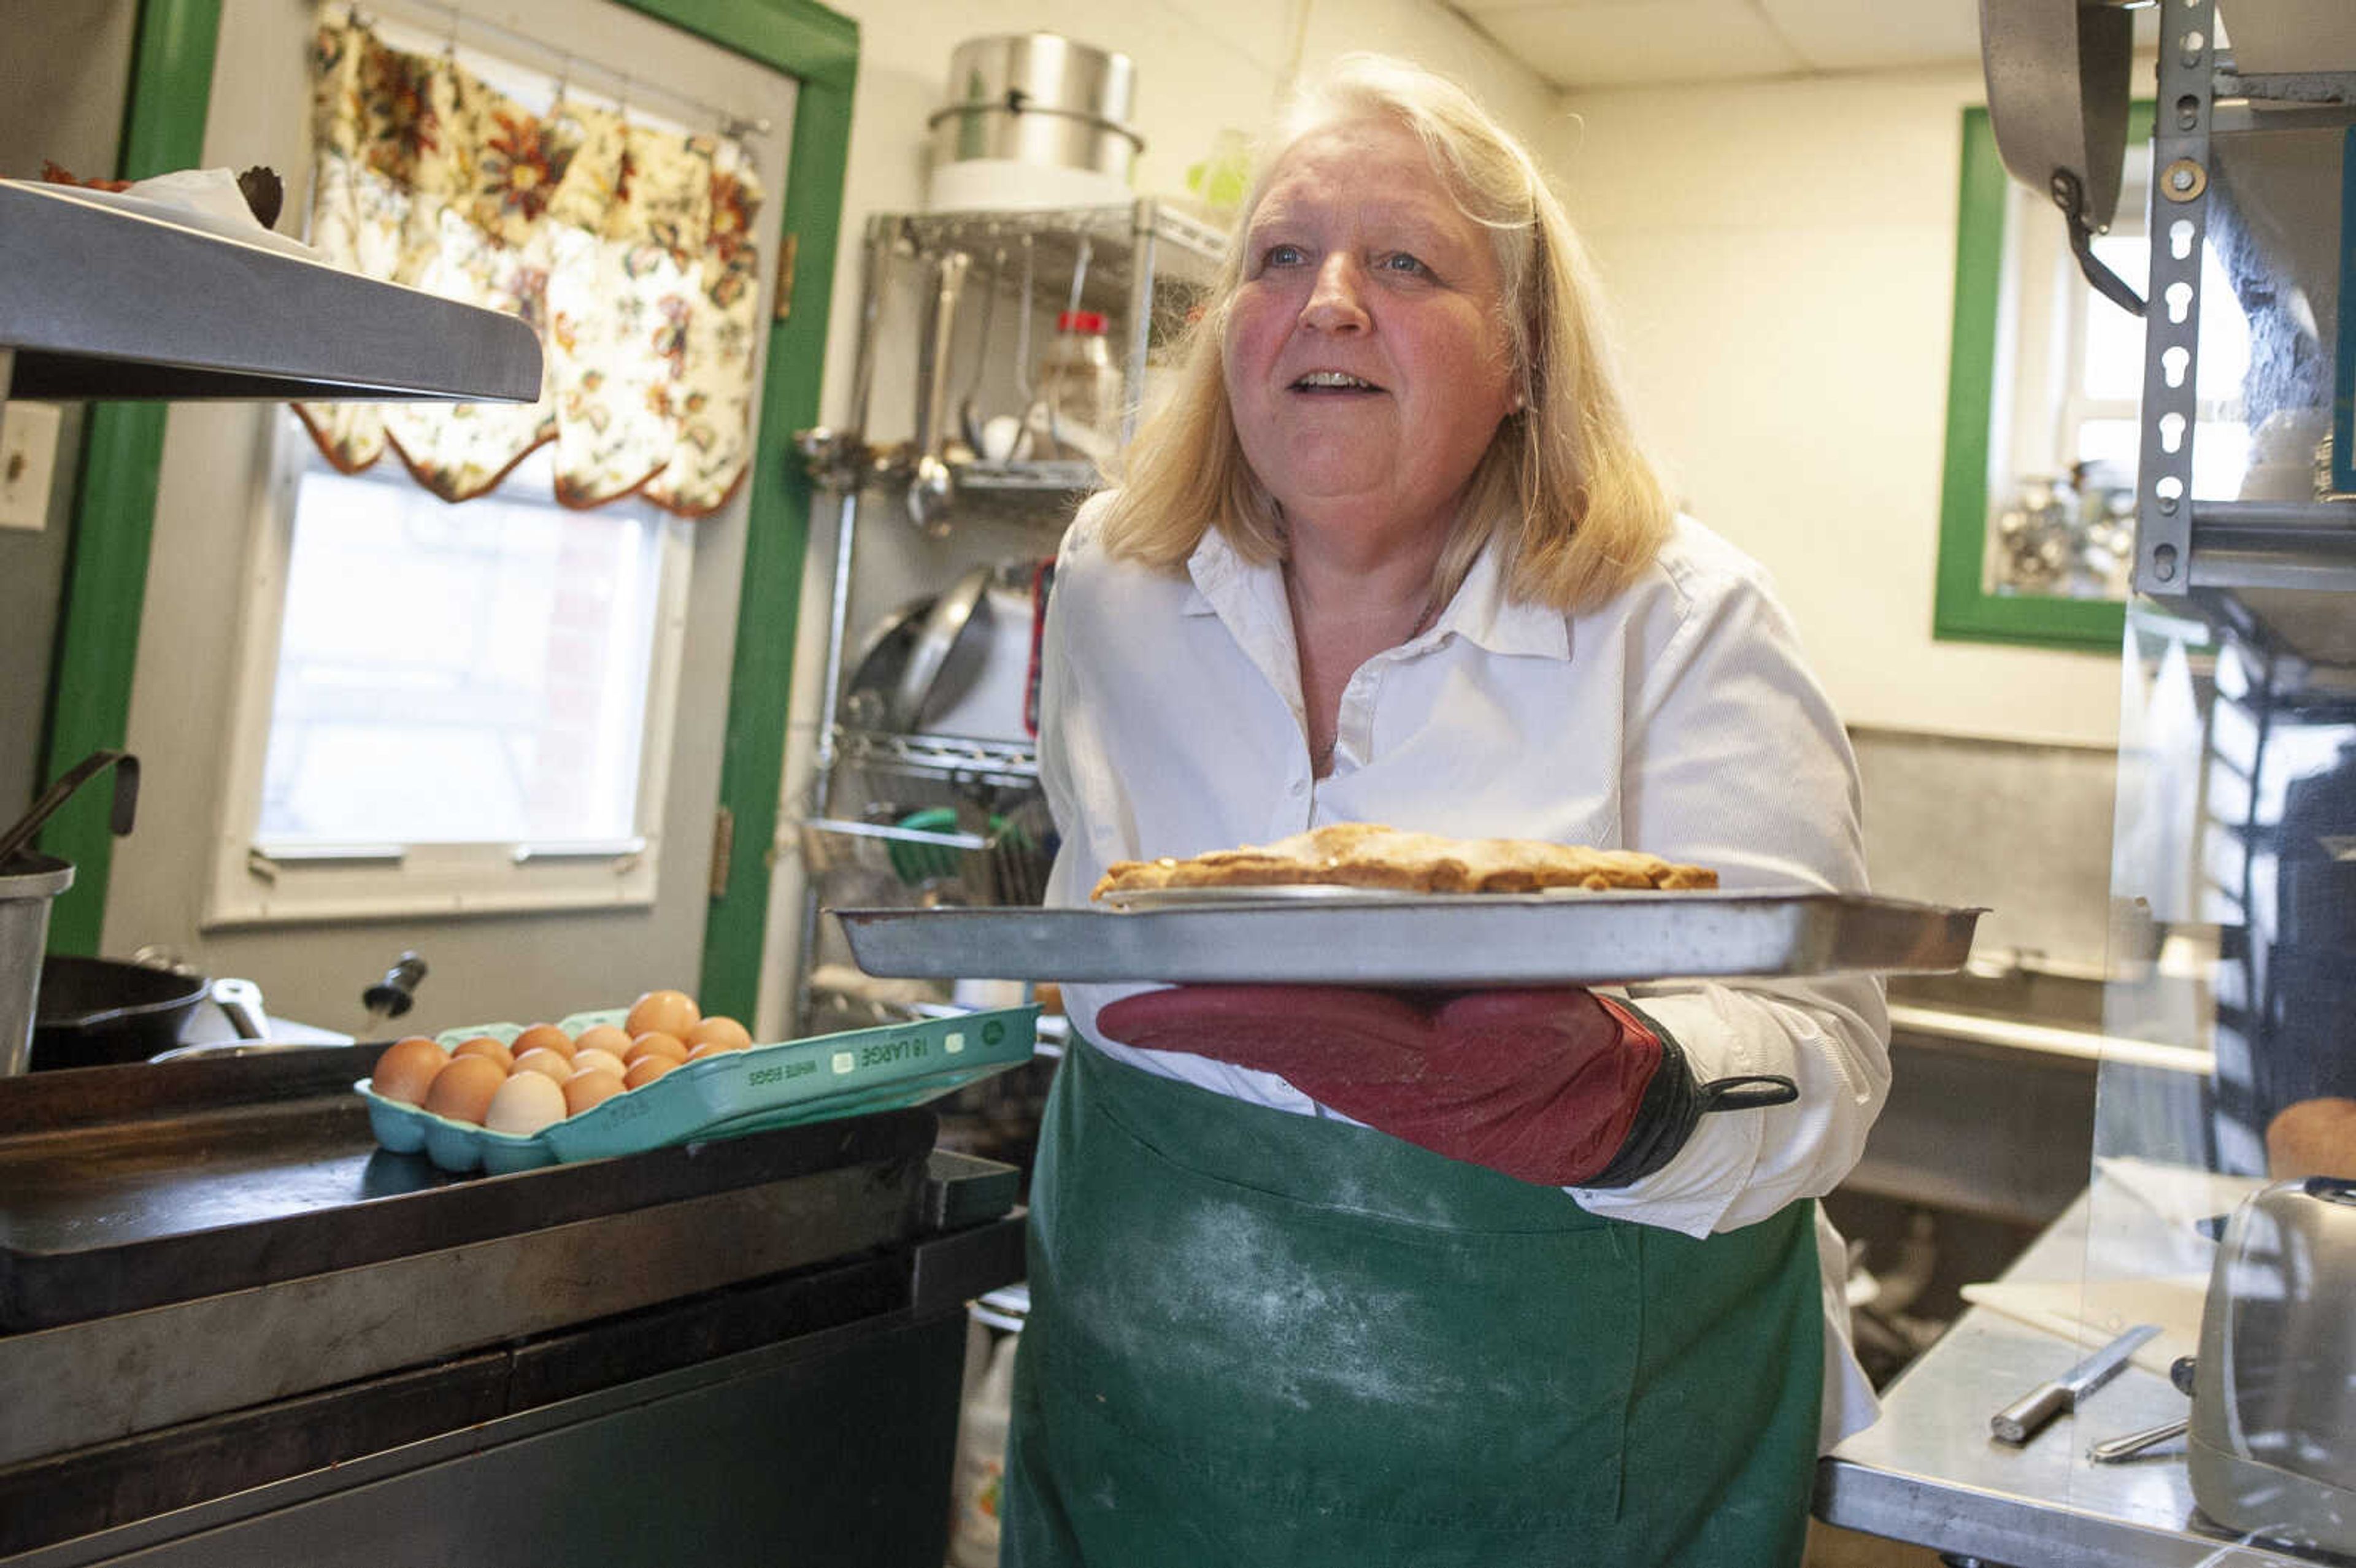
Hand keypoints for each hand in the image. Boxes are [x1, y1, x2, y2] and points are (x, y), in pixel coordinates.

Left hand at [1095, 985, 1792, 1187]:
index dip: (1220, 1012)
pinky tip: (1209, 1010)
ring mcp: (1379, 1083)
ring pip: (1280, 1041)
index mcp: (1428, 1061)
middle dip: (1193, 1015)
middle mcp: (1387, 1077)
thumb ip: (1496, 1007)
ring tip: (1143, 999)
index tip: (1147, 1002)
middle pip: (1272, 1033)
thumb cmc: (1576, 1052)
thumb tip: (1444, 981)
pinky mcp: (1380, 1082)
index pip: (1304, 1025)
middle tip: (1118, 997)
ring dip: (1210, 1019)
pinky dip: (1251, 1027)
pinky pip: (1305, 1049)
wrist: (1604, 1110)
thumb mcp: (1548, 1023)